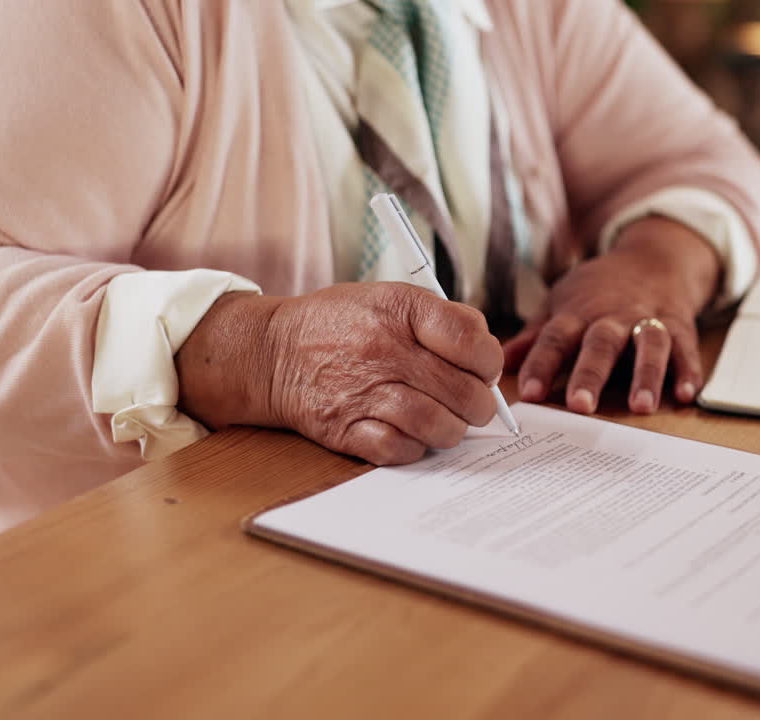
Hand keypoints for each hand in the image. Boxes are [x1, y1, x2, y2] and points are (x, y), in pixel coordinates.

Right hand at [175, 283, 502, 464]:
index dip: (488, 361)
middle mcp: (384, 350)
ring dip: (451, 430)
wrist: (271, 352)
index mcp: (401, 310)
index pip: (472, 340)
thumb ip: (444, 319)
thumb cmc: (341, 324)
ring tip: (445, 421)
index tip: (482, 368)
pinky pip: (401, 450)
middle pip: (463, 392)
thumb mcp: (390, 298)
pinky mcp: (346, 429)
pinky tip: (410, 433)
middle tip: (471, 404)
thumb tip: (487, 354)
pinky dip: (415, 447)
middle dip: (478, 405)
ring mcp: (364, 392)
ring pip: (438, 426)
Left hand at [503, 216, 720, 414]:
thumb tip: (501, 359)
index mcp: (579, 313)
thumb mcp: (562, 302)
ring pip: (648, 346)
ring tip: (641, 406)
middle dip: (591, 375)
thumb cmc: (599, 290)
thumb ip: (536, 335)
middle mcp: (614, 317)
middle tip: (581, 406)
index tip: (529, 393)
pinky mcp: (680, 327)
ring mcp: (649, 320)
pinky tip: (686, 394)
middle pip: (601, 344)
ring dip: (646, 375)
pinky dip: (688, 371)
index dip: (541, 364)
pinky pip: (685, 350)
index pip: (555, 338)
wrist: (653, 258)